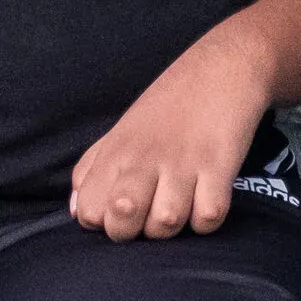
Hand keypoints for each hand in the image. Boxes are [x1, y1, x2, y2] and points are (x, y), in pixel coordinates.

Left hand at [70, 17, 275, 240]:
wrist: (223, 68)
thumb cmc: (169, 106)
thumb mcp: (121, 130)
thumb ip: (92, 169)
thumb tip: (77, 211)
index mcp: (116, 151)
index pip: (88, 211)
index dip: (102, 222)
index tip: (118, 211)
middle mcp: (144, 158)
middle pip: (121, 222)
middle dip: (132, 232)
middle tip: (148, 215)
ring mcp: (182, 162)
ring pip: (166, 224)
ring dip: (173, 226)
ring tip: (180, 204)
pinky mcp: (219, 166)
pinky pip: (208, 217)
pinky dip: (208, 218)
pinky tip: (206, 198)